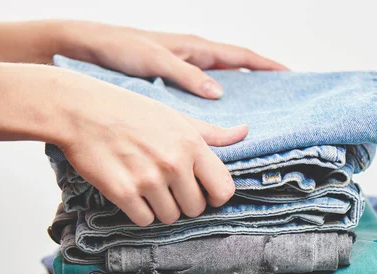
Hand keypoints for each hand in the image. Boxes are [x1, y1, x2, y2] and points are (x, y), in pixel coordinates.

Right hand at [52, 68, 247, 225]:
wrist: (81, 110)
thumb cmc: (132, 111)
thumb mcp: (177, 117)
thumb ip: (213, 133)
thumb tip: (245, 132)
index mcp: (192, 145)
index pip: (224, 190)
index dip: (216, 197)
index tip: (204, 192)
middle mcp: (174, 163)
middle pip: (197, 208)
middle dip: (186, 203)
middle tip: (170, 188)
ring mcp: (148, 179)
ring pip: (171, 217)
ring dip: (162, 208)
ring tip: (149, 187)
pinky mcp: (123, 192)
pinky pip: (144, 220)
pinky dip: (140, 212)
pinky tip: (132, 193)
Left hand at [56, 20, 286, 98]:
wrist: (86, 47)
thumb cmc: (120, 48)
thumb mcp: (155, 59)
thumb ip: (187, 75)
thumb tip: (220, 93)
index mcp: (196, 48)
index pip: (241, 57)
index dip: (266, 65)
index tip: (289, 75)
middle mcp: (194, 58)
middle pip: (236, 70)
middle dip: (259, 82)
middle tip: (280, 101)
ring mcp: (185, 70)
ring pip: (221, 83)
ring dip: (239, 95)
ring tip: (256, 116)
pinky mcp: (172, 82)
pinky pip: (203, 93)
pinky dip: (216, 105)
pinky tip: (218, 123)